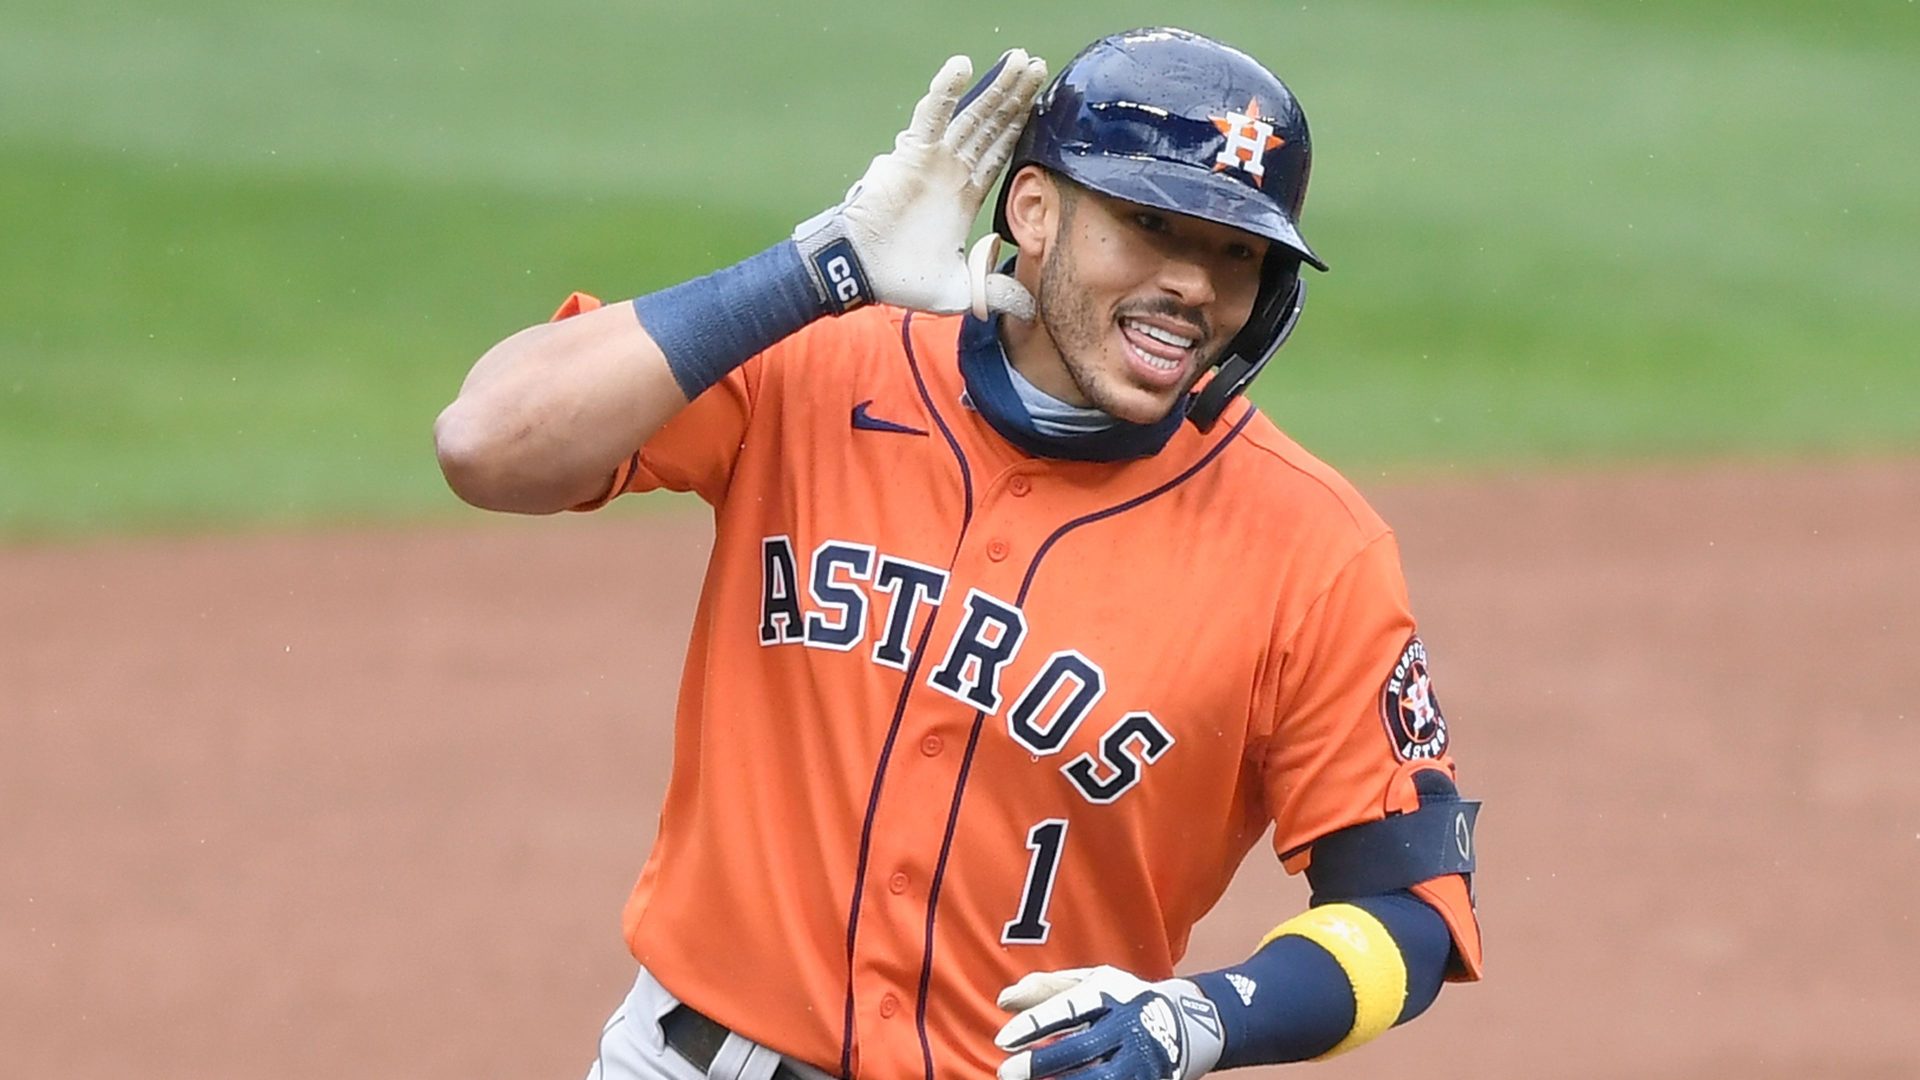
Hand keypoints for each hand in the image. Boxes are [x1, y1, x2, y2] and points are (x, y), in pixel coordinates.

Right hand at [793, 50, 1046, 318]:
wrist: (862, 273)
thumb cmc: (902, 280)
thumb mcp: (961, 290)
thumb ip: (995, 291)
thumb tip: (1030, 309)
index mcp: (965, 194)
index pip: (1001, 152)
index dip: (1020, 127)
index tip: (1041, 103)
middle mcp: (952, 170)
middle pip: (993, 126)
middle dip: (1016, 97)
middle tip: (1038, 66)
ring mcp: (934, 159)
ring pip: (971, 115)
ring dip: (996, 88)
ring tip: (1020, 60)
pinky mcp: (911, 154)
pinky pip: (931, 117)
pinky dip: (945, 92)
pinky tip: (961, 66)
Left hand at [994, 966, 1224, 1079]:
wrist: (1185, 1023)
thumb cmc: (1122, 1000)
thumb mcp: (1091, 983)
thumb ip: (1047, 989)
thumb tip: (1003, 999)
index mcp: (1109, 995)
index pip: (1068, 1008)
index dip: (1035, 1024)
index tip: (1004, 1039)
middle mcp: (1126, 1026)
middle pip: (1081, 1047)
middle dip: (1041, 1063)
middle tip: (1007, 1073)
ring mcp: (1139, 1059)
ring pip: (1097, 1079)